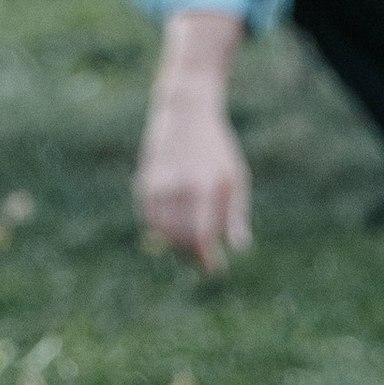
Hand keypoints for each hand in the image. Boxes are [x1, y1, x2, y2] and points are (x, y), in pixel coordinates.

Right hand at [136, 15, 253, 274]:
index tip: (215, 269)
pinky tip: (173, 234)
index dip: (207, 257)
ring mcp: (157, 187)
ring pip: (162, 233)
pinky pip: (150, 220)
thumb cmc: (216, 149)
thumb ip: (236, 214)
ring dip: (175, 247)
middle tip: (203, 263)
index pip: (202, 235)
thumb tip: (239, 248)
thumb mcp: (235, 177)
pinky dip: (161, 232)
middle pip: (180, 238)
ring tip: (190, 251)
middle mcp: (177, 189)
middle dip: (192, 255)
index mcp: (204, 188)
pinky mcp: (144, 184)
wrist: (185, 114)